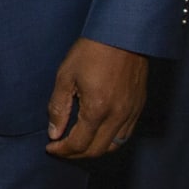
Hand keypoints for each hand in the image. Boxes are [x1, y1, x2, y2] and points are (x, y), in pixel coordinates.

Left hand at [45, 38, 147, 158]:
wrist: (123, 34)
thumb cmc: (92, 51)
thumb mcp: (65, 76)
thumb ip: (58, 107)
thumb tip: (54, 132)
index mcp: (97, 109)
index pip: (79, 143)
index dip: (62, 150)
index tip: (50, 147)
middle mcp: (118, 115)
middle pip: (97, 150)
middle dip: (75, 154)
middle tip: (60, 149)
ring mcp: (131, 112)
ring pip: (114, 146)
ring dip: (94, 150)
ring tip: (77, 144)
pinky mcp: (139, 106)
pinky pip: (126, 134)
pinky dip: (110, 140)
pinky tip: (97, 133)